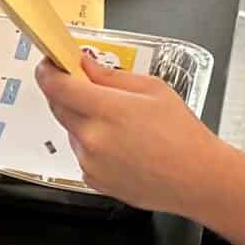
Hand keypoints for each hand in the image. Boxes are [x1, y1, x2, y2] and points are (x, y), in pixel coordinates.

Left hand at [37, 50, 230, 215]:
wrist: (197, 178)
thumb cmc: (182, 134)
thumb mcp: (152, 89)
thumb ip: (110, 76)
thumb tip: (85, 65)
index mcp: (106, 110)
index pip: (56, 86)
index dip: (47, 71)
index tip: (49, 63)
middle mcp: (91, 139)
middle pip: (57, 107)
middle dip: (64, 92)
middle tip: (84, 85)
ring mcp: (90, 163)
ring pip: (71, 131)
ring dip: (81, 120)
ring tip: (119, 124)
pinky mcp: (93, 180)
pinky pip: (82, 153)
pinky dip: (91, 144)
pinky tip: (122, 145)